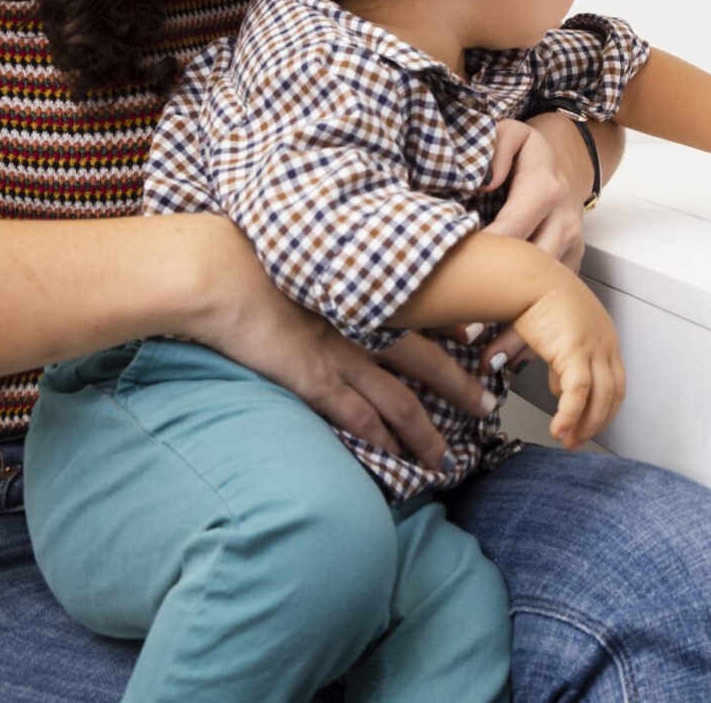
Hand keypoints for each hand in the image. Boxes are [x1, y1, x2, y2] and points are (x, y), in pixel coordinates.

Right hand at [188, 219, 490, 467]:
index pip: (428, 315)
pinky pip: (360, 419)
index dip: (456, 335)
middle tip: (488, 406)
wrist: (223, 270)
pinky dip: (384, 441)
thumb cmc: (258, 254)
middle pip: (429, 363)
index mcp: (368, 291)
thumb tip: (349, 276)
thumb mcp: (312, 252)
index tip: (479, 344)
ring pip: (401, 402)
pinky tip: (397, 458)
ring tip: (445, 457)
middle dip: (461, 388)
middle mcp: (366, 324)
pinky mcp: (315, 380)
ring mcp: (343, 356)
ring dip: (426, 433)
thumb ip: (338, 269)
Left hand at [465, 115, 589, 370]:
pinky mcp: (571, 265)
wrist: (565, 161)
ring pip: (551, 296)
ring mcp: (571, 246)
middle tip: (468, 336)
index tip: (462, 286)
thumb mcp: (510, 133)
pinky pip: (558, 303)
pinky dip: (537, 331)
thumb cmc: (523, 153)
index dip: (489, 260)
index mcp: (543, 190)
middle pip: (534, 272)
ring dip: (522, 330)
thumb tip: (484, 179)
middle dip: (503, 307)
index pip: (513, 229)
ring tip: (489, 361)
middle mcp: (562, 221)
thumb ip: (495, 149)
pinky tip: (511, 360)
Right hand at [505, 272, 624, 448]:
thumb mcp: (556, 331)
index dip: (601, 405)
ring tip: (567, 439)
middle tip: (577, 439)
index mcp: (603, 335)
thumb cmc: (536, 297)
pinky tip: (558, 429)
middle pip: (613, 394)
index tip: (585, 421)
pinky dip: (569, 415)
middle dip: (596, 422)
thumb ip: (561, 359)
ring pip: (600, 398)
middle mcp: (605, 341)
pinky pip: (578, 394)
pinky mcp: (575, 351)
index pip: (614, 380)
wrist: (528, 278)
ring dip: (584, 425)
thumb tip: (556, 384)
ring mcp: (594, 346)